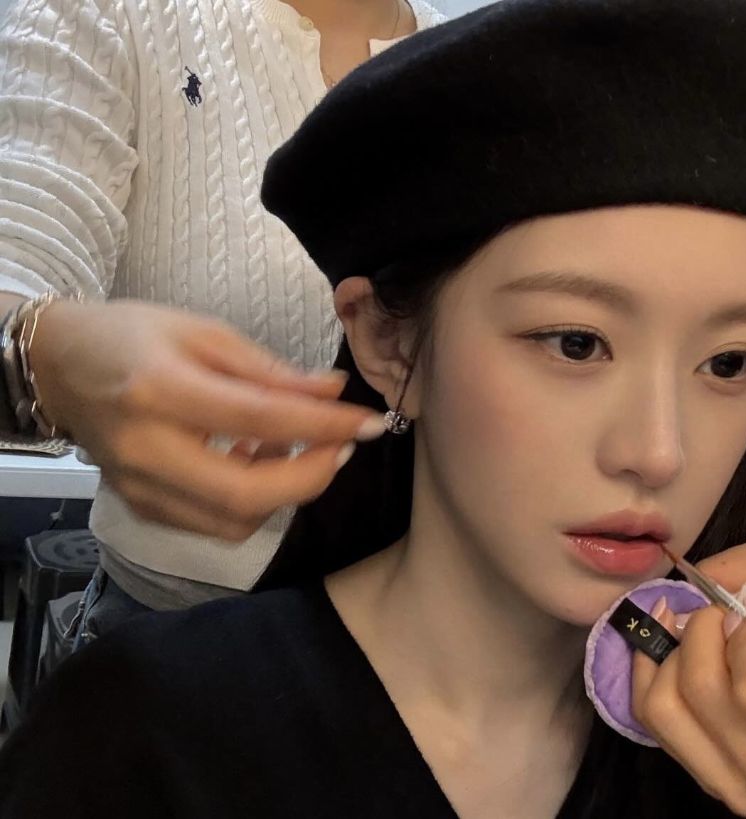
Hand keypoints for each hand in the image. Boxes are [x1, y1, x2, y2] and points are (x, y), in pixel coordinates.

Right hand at [29, 299, 384, 539]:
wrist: (59, 365)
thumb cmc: (134, 337)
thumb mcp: (204, 334)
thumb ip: (271, 371)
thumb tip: (334, 394)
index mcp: (160, 390)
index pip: (261, 419)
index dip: (324, 426)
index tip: (371, 423)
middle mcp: (145, 449)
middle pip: (246, 494)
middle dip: (311, 476)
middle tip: (342, 446)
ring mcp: (138, 488)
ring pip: (233, 522)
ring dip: (285, 492)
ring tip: (297, 448)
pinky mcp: (141, 508)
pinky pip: (213, 524)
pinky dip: (252, 502)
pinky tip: (259, 462)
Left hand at [629, 530, 745, 817]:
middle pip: (701, 689)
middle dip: (705, 628)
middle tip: (727, 612)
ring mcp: (734, 792)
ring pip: (663, 705)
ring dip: (672, 648)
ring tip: (702, 626)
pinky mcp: (707, 785)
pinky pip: (652, 721)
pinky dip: (651, 670)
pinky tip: (673, 643)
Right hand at [697, 530, 745, 720]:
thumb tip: (740, 621)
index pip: (709, 576)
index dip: (701, 622)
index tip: (707, 670)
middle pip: (707, 600)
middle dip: (711, 642)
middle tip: (727, 688)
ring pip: (714, 626)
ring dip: (721, 659)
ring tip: (735, 696)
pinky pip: (729, 640)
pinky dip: (733, 667)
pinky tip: (741, 694)